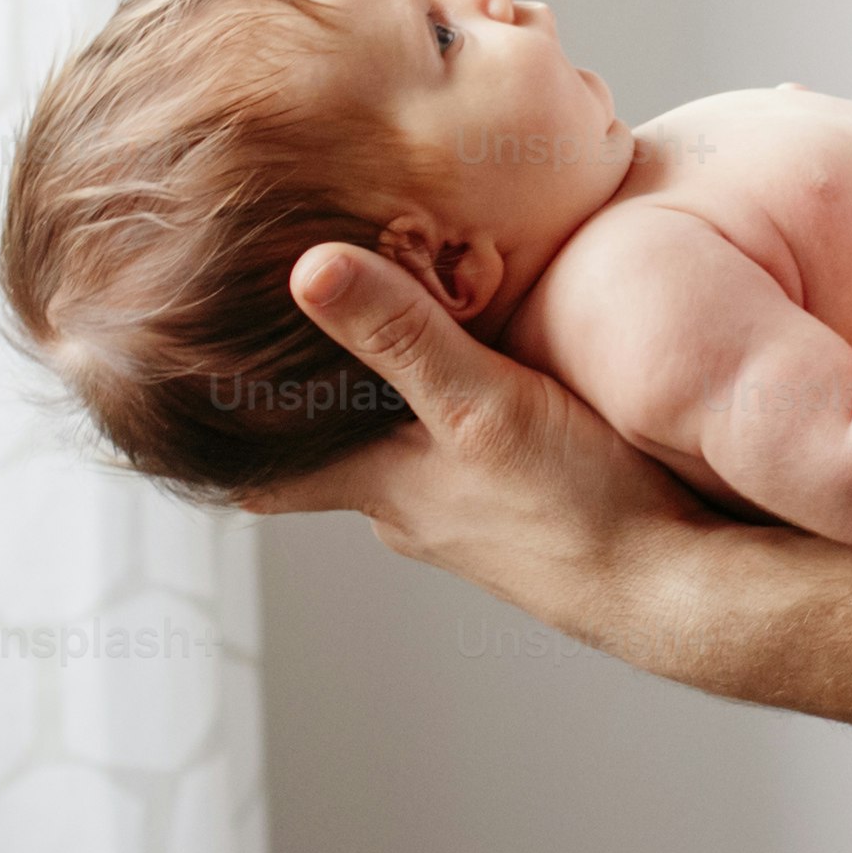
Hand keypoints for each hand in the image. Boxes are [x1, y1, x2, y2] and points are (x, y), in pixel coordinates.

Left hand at [252, 242, 708, 617]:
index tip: (168, 391)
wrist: (683, 586)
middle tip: (270, 332)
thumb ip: (399, 334)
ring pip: (406, 451)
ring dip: (389, 405)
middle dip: (306, 404)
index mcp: (381, 485)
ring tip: (377, 331)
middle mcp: (413, 508)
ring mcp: (472, 514)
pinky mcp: (528, 508)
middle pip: (333, 452)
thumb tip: (306, 266)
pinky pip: (468, 452)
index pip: (264, 472)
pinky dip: (455, 413)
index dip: (219, 435)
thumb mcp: (482, 404)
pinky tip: (488, 372)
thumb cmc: (580, 506)